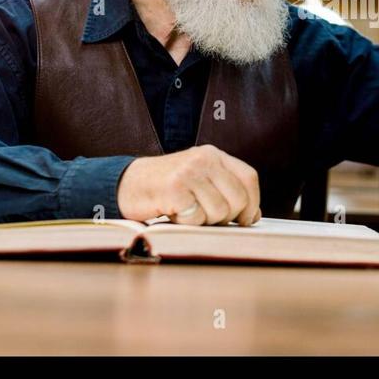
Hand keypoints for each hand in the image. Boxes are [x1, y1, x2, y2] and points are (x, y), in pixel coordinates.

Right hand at [116, 144, 261, 225]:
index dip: (252, 203)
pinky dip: (186, 223)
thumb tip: (253, 216)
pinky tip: (174, 213)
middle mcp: (204, 159)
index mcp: (214, 155)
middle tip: (205, 216)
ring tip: (186, 211)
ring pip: (219, 211)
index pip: (249, 178)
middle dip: (227, 217)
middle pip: (238, 198)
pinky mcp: (174, 188)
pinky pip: (196, 218)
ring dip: (203, 221)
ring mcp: (189, 172)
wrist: (126, 185)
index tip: (246, 219)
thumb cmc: (166, 189)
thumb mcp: (200, 181)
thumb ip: (226, 192)